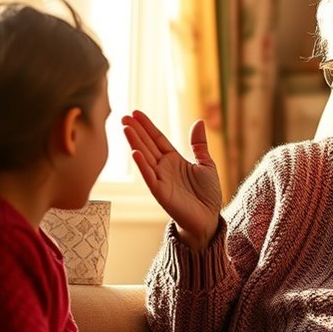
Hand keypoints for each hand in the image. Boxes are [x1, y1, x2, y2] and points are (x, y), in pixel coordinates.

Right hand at [122, 111, 221, 250]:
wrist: (209, 218)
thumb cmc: (207, 194)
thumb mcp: (206, 164)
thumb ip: (199, 145)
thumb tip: (199, 121)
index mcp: (174, 159)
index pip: (157, 139)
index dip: (147, 126)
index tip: (136, 113)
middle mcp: (164, 167)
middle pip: (148, 145)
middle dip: (136, 131)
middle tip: (124, 117)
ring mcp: (160, 179)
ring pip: (145, 157)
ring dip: (135, 143)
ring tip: (125, 128)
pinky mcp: (161, 193)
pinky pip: (150, 177)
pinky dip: (142, 165)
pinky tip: (135, 152)